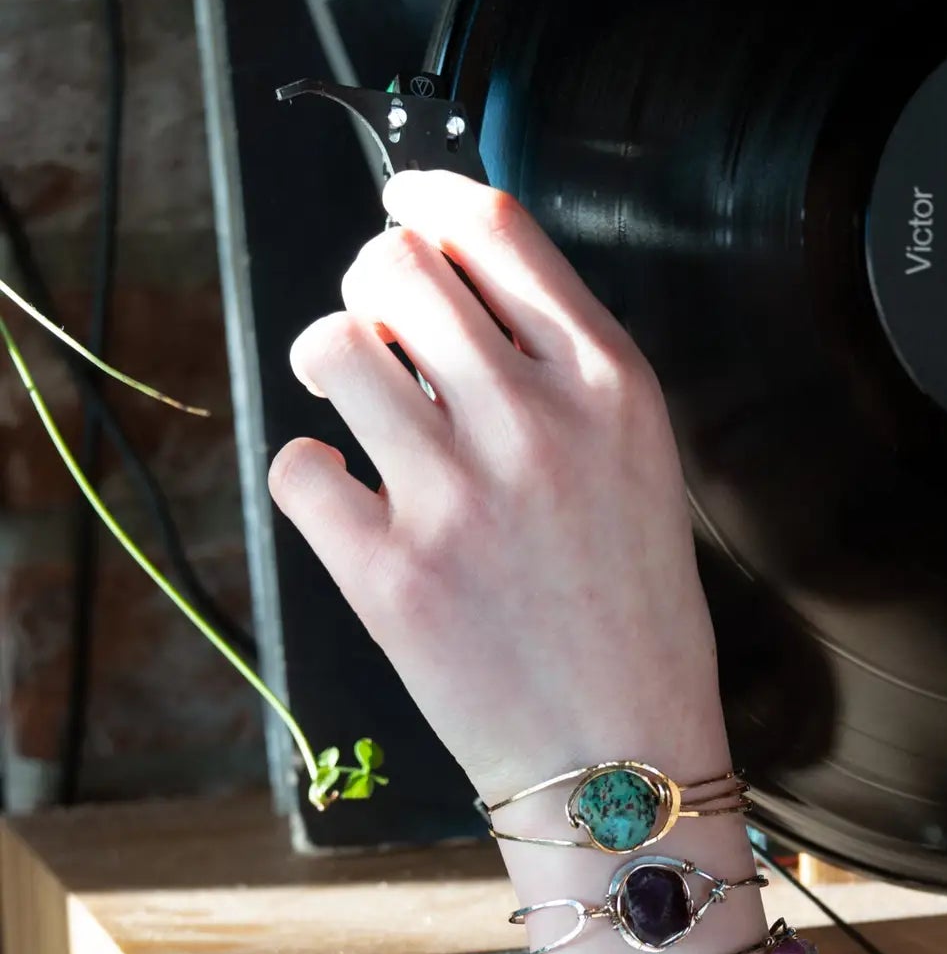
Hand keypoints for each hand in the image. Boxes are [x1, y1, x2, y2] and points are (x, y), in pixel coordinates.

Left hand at [268, 170, 728, 802]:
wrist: (623, 759)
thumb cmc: (636, 618)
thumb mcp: (640, 465)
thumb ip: (561, 370)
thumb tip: (453, 293)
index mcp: (610, 385)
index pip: (498, 225)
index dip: (429, 193)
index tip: (403, 201)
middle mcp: (535, 421)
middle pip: (396, 264)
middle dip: (371, 284)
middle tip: (379, 331)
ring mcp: (459, 496)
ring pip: (334, 347)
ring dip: (330, 362)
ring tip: (352, 406)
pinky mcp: (390, 572)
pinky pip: (299, 469)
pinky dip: (311, 474)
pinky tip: (350, 498)